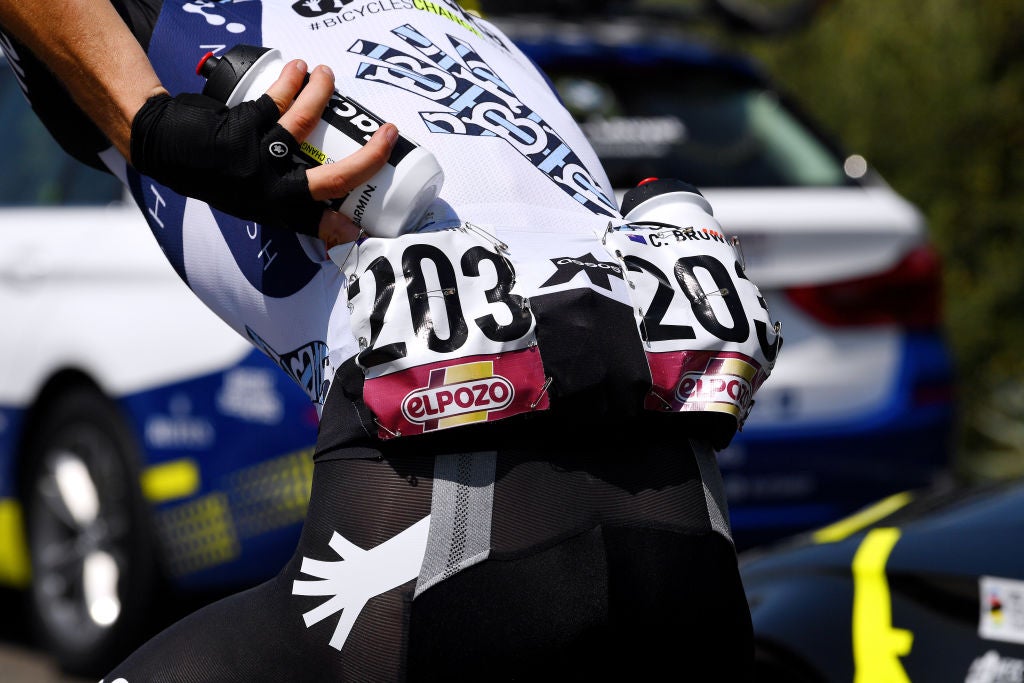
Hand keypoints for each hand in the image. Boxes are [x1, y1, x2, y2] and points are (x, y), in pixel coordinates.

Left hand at [130, 59, 396, 239]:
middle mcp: (268, 191)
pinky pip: (278, 101)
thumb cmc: (213, 172)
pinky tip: (301, 70)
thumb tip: (340, 225)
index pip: (323, 222)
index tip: (372, 218)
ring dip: (323, 95)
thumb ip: (288, 208)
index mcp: (273, 211)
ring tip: (329, 76)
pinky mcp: (242, 127)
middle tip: (389, 133)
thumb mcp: (250, 200)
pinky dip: (293, 82)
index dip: (352, 220)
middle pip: (332, 180)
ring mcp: (256, 159)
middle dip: (370, 157)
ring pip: (304, 126)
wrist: (162, 147)